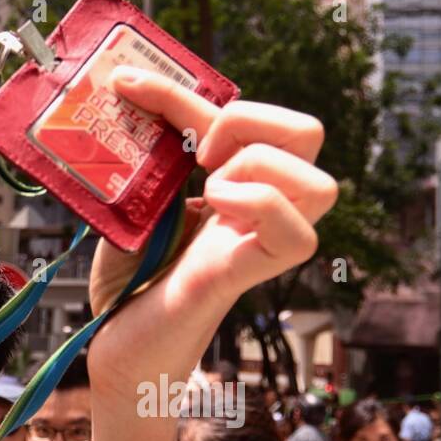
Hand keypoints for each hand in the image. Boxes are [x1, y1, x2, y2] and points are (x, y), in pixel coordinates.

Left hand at [85, 66, 337, 403]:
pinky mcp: (242, 276)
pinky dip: (258, 203)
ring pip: (321, 184)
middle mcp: (259, 215)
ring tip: (209, 190)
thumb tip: (131, 98)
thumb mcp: (134, 205)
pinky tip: (215, 207)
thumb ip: (146, 160)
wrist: (119, 354)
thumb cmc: (131, 286)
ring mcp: (257, 245)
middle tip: (200, 153)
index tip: (129, 85)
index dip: (184, 92)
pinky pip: (295, 235)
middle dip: (254, 120)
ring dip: (260, 165)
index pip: (241, 119)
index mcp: (235, 190)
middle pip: (310, 136)